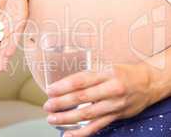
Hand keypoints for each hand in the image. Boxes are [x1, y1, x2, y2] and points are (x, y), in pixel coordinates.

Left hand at [43, 63, 158, 136]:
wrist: (148, 83)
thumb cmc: (124, 73)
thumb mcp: (107, 67)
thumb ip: (89, 75)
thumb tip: (65, 82)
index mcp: (106, 74)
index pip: (81, 80)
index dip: (63, 86)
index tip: (50, 90)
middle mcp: (110, 90)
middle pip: (81, 98)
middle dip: (61, 103)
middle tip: (47, 105)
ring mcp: (113, 105)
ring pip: (87, 114)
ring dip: (67, 118)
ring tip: (52, 118)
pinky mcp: (116, 117)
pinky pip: (96, 127)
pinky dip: (81, 132)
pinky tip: (68, 134)